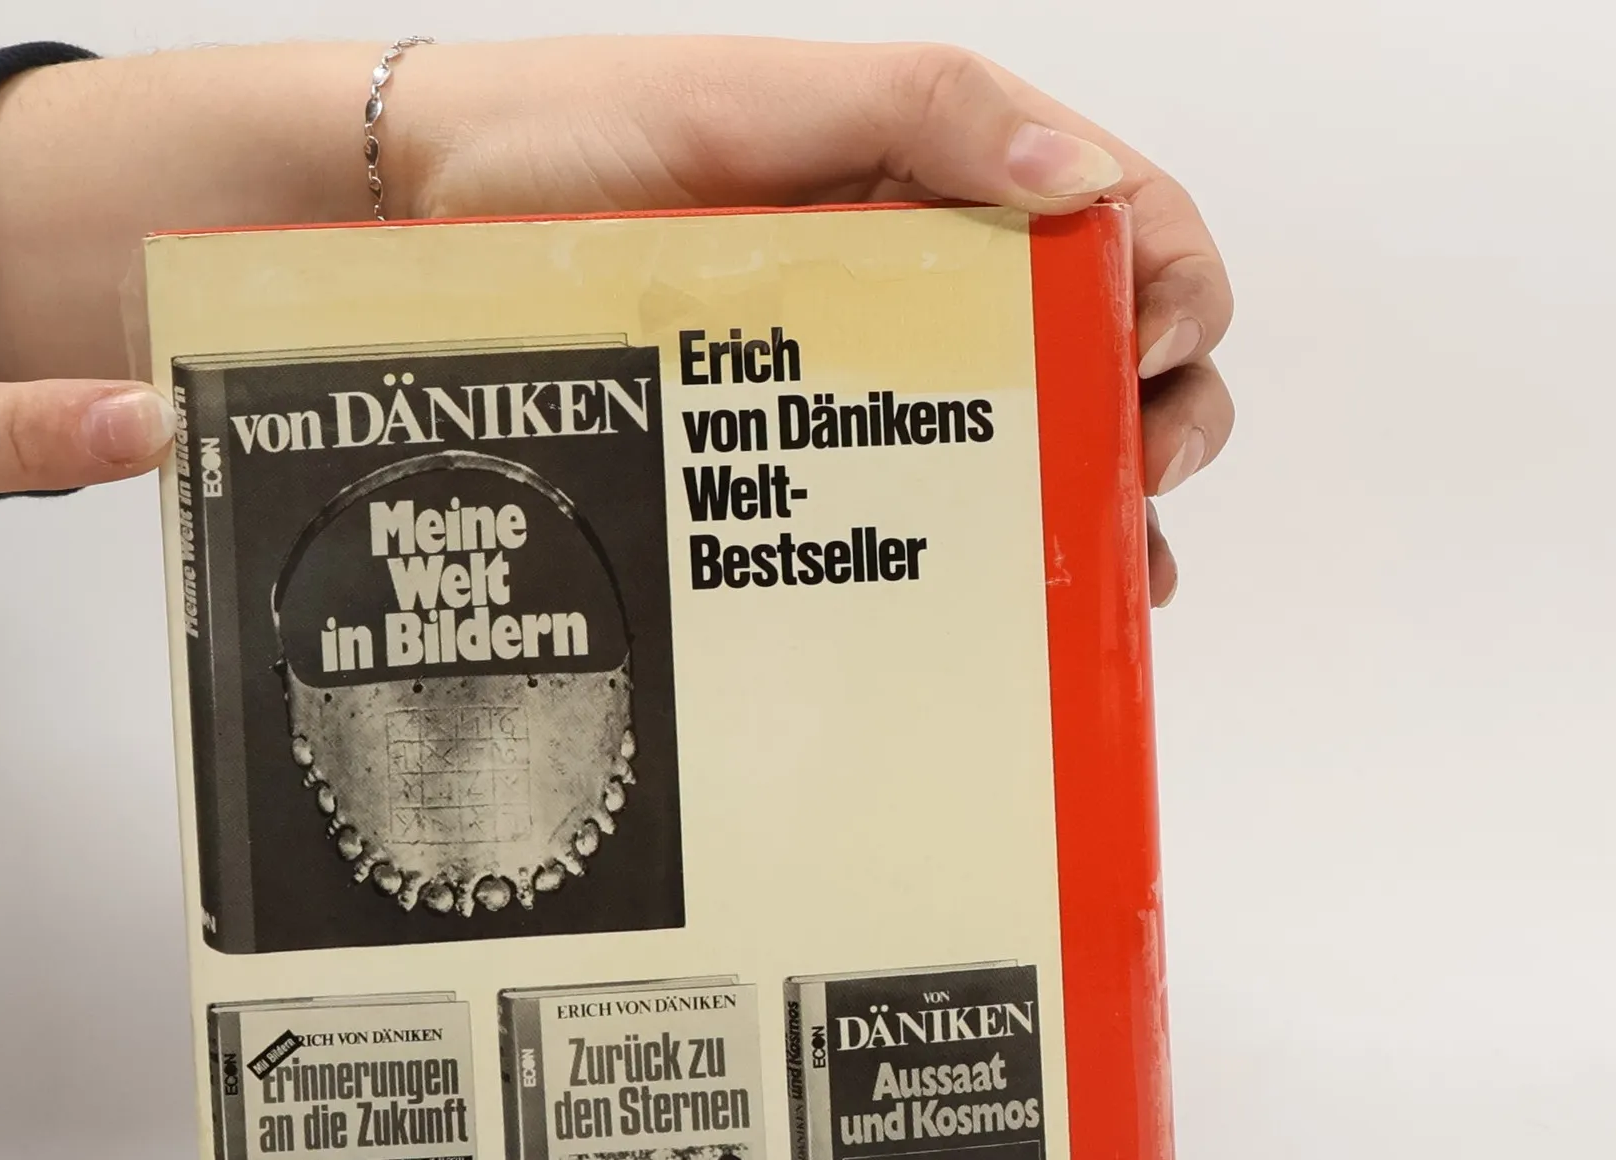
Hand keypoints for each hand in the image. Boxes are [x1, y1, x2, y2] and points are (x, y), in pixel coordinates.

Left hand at [394, 40, 1230, 607]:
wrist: (439, 207)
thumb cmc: (587, 133)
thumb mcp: (769, 104)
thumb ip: (933, 119)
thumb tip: (1085, 185)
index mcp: (946, 175)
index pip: (1123, 220)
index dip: (1175, 287)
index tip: (1154, 358)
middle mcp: (926, 275)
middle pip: (1101, 344)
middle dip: (1161, 409)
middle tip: (1139, 474)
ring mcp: (864, 367)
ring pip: (1023, 438)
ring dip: (1091, 503)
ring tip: (1110, 576)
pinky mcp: (793, 442)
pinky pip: (909, 497)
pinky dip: (980, 547)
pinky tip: (1010, 600)